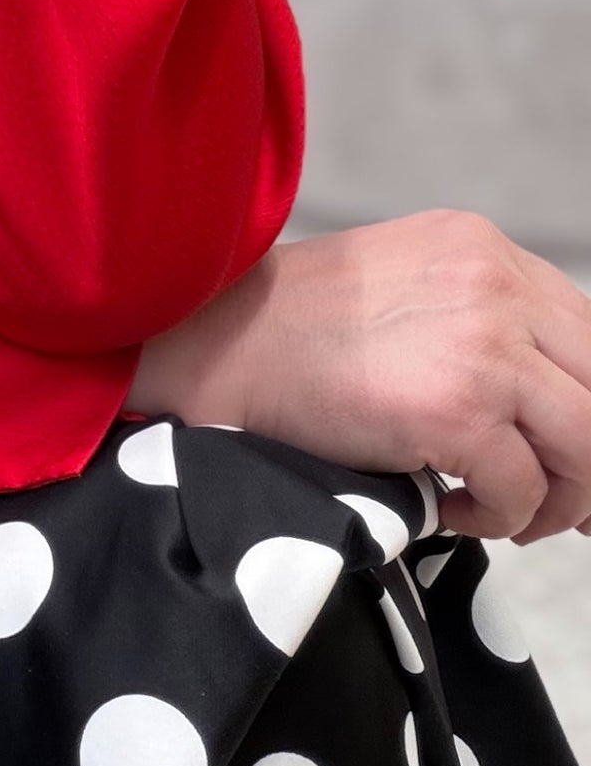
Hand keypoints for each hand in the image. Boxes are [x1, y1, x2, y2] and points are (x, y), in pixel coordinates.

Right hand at [128, 211, 590, 541]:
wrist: (212, 343)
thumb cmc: (290, 328)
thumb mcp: (404, 288)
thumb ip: (478, 317)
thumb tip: (551, 399)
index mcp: (482, 247)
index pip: (589, 334)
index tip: (578, 457)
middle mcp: (495, 282)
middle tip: (569, 509)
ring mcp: (483, 342)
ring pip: (588, 444)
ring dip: (556, 499)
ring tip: (500, 512)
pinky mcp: (459, 407)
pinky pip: (523, 489)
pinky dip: (498, 518)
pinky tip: (446, 508)